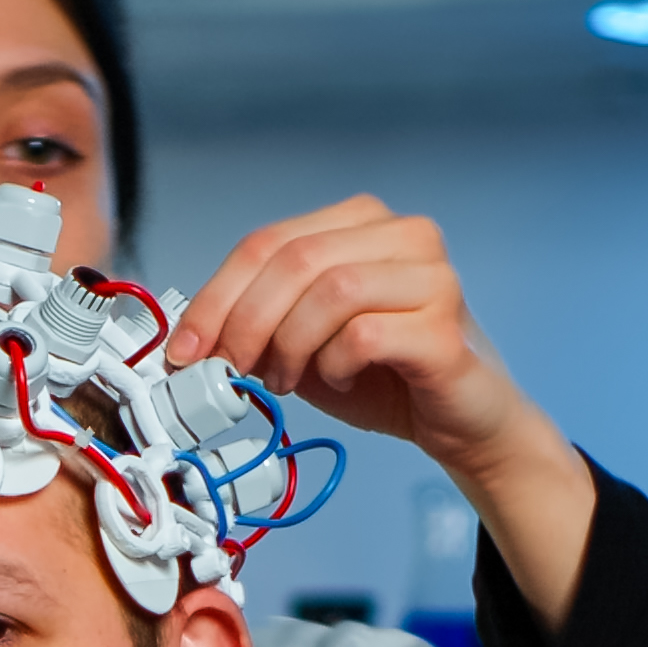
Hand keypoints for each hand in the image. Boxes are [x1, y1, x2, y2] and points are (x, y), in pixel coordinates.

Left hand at [158, 194, 596, 627]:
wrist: (462, 423)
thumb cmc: (385, 375)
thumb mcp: (303, 342)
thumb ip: (258, 325)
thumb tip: (193, 338)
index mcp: (362, 223)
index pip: (268, 242)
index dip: (216, 295)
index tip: (185, 347)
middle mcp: (404, 236)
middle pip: (296, 259)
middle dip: (245, 321)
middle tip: (230, 368)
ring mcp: (432, 276)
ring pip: (331, 290)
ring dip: (291, 344)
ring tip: (290, 379)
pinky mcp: (445, 326)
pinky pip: (364, 334)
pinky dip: (335, 364)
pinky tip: (340, 381)